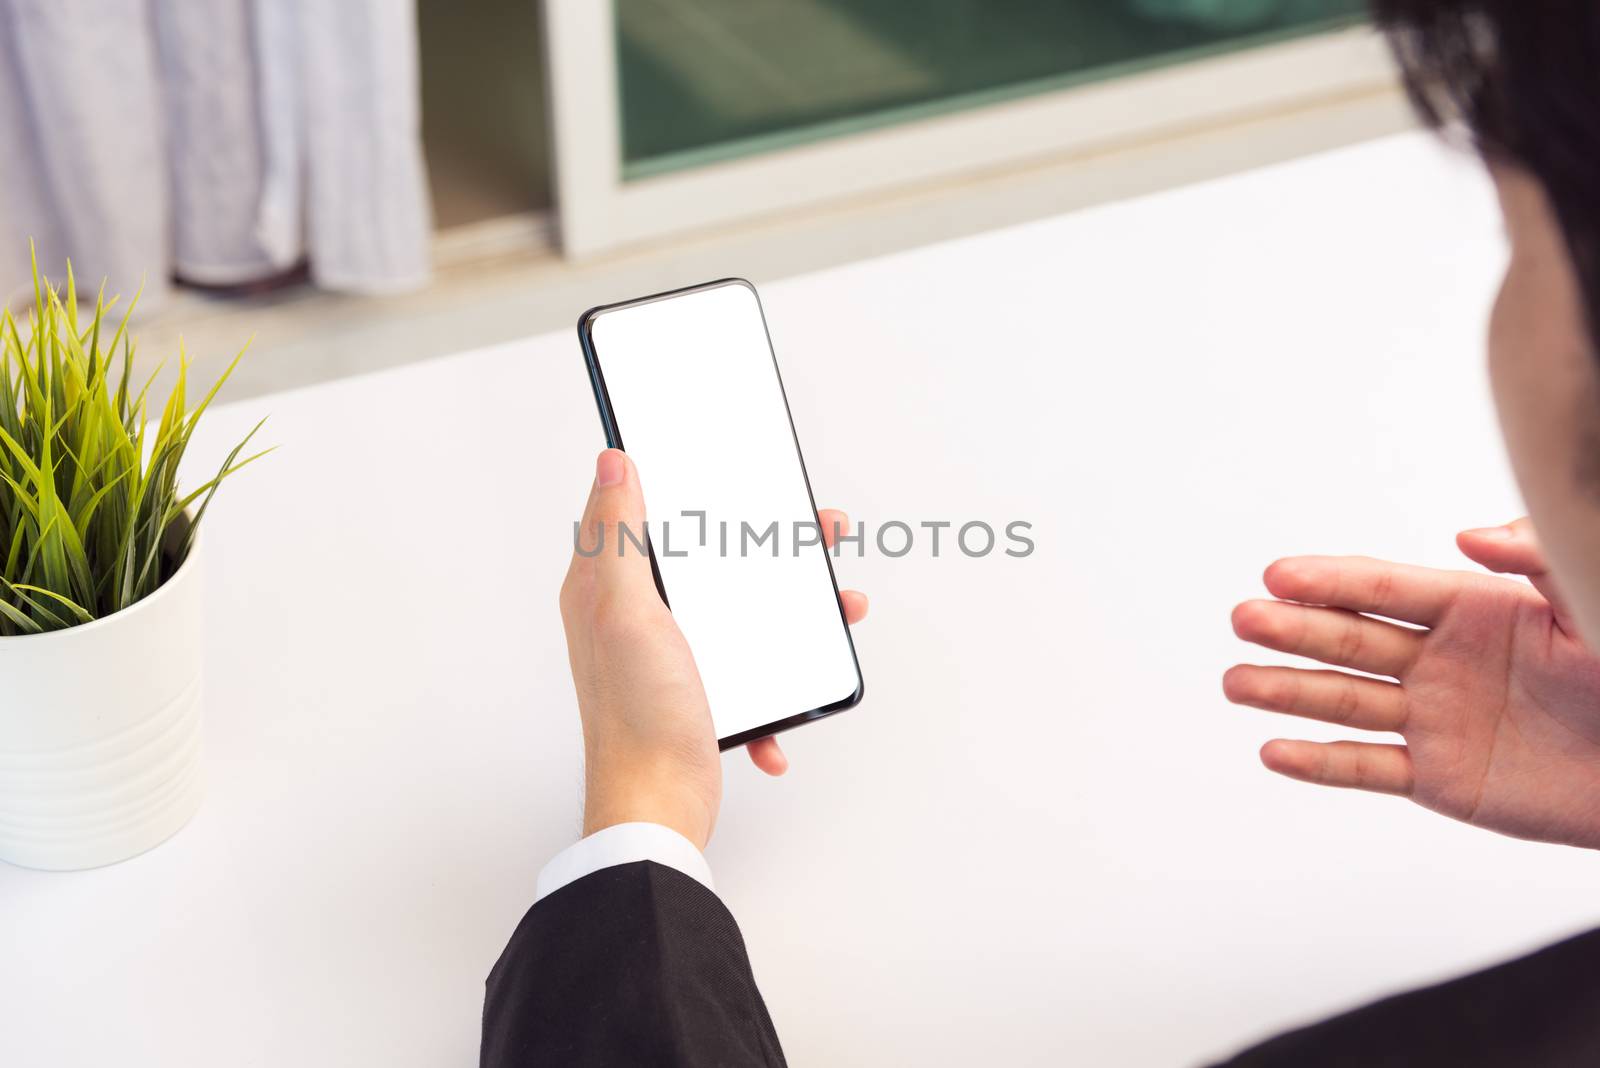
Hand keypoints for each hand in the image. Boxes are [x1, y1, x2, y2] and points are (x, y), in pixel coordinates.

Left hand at [559, 449, 868, 849]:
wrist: (656, 813)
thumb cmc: (636, 720)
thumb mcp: (626, 613)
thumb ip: (619, 537)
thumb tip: (613, 463)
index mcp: (609, 589)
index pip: (643, 512)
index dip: (688, 485)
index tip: (734, 468)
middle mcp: (636, 617)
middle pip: (710, 558)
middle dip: (767, 545)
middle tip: (815, 532)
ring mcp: (671, 655)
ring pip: (743, 611)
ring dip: (792, 609)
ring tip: (836, 608)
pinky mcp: (701, 692)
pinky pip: (753, 671)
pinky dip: (781, 682)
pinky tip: (787, 703)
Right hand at [1225, 518, 1599, 848]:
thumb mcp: (1593, 604)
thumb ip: (1538, 561)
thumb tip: (1466, 535)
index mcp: (1474, 609)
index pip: (1386, 588)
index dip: (1331, 581)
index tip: (1278, 573)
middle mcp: (1440, 660)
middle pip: (1352, 641)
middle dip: (1294, 630)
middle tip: (1244, 619)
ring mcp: (1435, 720)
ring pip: (1345, 702)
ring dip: (1286, 691)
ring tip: (1235, 682)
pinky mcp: (1441, 779)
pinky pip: (1368, 770)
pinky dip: (1318, 764)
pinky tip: (1273, 751)